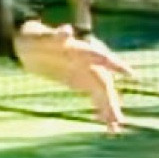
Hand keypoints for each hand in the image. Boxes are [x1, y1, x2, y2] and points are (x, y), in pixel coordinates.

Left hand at [13, 21, 133, 131]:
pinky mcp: (81, 82)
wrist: (28, 46)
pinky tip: (108, 126)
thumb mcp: (41, 37)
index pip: (102, 57)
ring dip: (109, 109)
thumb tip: (67, 30)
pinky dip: (102, 111)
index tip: (130, 73)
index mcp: (82, 49)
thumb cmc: (34, 37)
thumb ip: (56, 36)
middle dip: (111, 100)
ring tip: (116, 128)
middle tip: (118, 118)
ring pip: (103, 93)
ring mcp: (86, 73)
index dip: (116, 65)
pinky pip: (96, 97)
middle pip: (104, 82)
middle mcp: (89, 62)